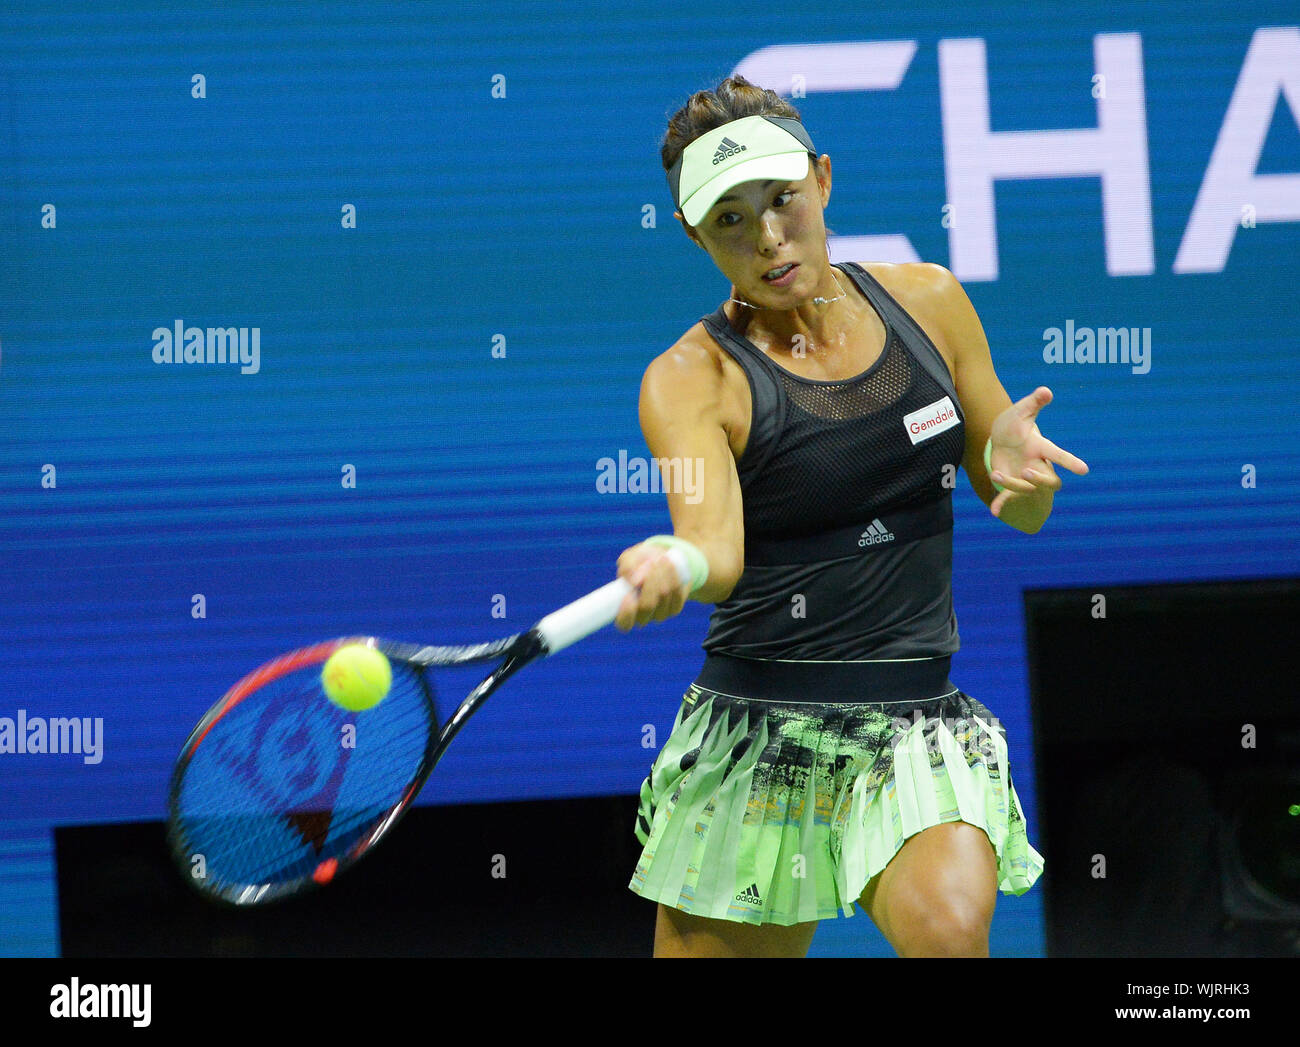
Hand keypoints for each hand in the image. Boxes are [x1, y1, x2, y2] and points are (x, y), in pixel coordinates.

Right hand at [613, 542, 690, 630]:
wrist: (661, 560)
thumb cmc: (639, 561)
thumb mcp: (629, 559)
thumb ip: (627, 567)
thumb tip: (634, 581)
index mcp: (624, 610)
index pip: (624, 623)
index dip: (626, 612)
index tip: (628, 594)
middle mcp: (642, 616)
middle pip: (647, 606)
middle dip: (649, 582)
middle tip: (650, 562)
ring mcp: (659, 614)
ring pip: (663, 596)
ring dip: (662, 574)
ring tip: (660, 559)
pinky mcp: (675, 608)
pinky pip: (676, 593)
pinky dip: (673, 576)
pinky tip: (669, 564)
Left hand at [987, 387, 1088, 517]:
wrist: (1000, 437)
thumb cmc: (1015, 423)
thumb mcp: (1021, 411)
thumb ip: (1034, 402)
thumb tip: (1046, 391)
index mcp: (1041, 447)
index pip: (1058, 455)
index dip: (1070, 462)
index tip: (1084, 470)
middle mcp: (1037, 464)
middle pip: (1051, 482)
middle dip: (1042, 480)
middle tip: (1027, 472)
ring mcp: (1024, 476)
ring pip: (1029, 490)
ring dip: (1013, 485)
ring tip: (995, 473)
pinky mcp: (1010, 483)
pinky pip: (1009, 497)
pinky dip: (1002, 504)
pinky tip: (994, 511)